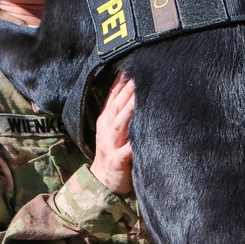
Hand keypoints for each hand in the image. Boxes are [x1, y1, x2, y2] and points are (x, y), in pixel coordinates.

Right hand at [89, 73, 134, 195]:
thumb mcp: (111, 126)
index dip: (122, 79)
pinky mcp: (118, 161)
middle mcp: (107, 128)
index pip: (114, 94)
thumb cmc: (112, 150)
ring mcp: (111, 144)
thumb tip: (133, 83)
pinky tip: (141, 137)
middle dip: (128, 89)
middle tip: (142, 73)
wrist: (102, 180)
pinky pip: (125, 151)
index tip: (133, 64)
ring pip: (120, 124)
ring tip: (139, 97)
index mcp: (106, 118)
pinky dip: (132, 143)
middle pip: (117, 105)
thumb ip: (120, 108)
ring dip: (128, 110)